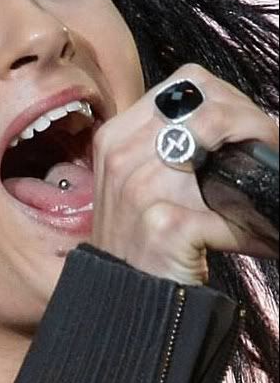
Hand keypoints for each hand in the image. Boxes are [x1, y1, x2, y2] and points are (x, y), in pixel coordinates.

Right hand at [90, 64, 278, 285]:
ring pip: (221, 140)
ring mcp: (140, 187)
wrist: (120, 298)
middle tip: (270, 152)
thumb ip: (173, 148)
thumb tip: (245, 132)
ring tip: (265, 188)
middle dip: (252, 123)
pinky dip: (251, 227)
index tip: (251, 128)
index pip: (187, 83)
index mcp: (117, 136)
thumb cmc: (139, 239)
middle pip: (208, 104)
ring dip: (257, 165)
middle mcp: (123, 154)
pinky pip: (228, 211)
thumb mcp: (137, 182)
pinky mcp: (165, 224)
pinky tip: (254, 237)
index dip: (230, 98)